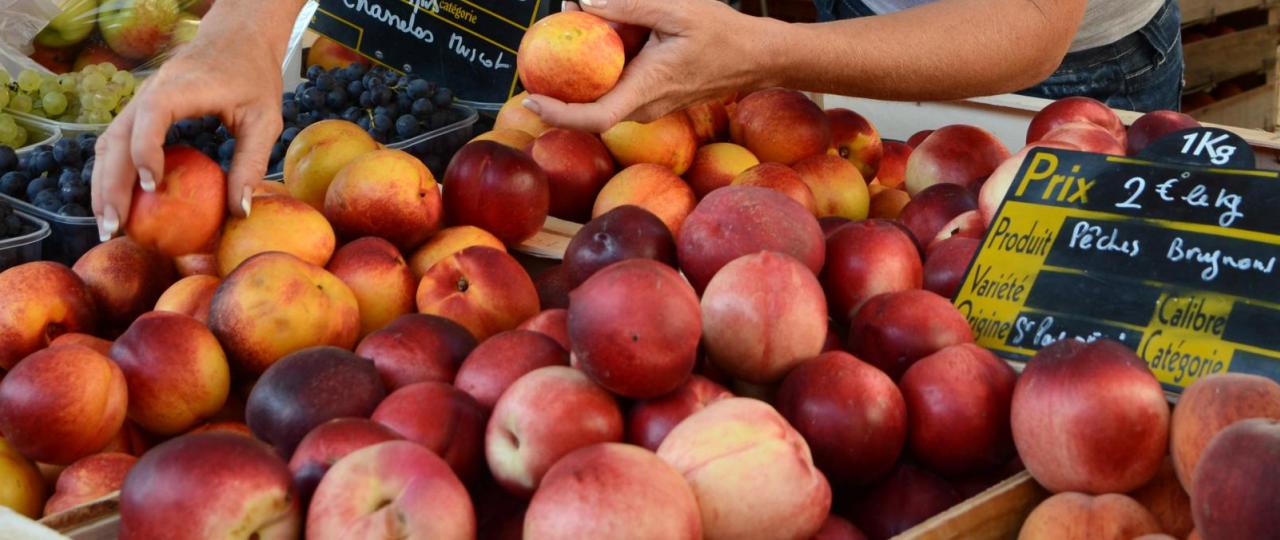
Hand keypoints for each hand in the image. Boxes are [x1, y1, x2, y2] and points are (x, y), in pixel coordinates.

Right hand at [91, 32, 283, 241]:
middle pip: (116, 137)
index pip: (152, 115)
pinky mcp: (140, 110)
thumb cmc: (254, 77)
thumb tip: (240, 211)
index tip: (152, 187)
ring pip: (108, 142)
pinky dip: (111, 172)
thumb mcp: (265, 120)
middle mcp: (152, 90)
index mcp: (183, 86)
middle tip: (113, 226)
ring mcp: (140, 100)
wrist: (237, 39)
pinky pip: (116, 142)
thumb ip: (252, 162)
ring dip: (102, 183)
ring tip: (107, 224)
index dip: (145, 150)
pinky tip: (116, 203)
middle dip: (110, 184)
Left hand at [525, 0, 773, 132]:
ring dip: (584, 66)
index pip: (594, 117)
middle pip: (590, 105)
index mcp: (648, 89)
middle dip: (563, 78)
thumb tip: (585, 2)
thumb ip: (628, 7)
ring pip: (602, 93)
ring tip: (578, 17)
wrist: (757, 57)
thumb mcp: (676, 11)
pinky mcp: (652, 96)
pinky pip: (617, 84)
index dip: (558, 114)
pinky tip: (604, 29)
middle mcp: (644, 106)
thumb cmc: (724, 36)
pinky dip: (603, 62)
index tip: (532, 99)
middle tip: (551, 36)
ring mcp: (648, 105)